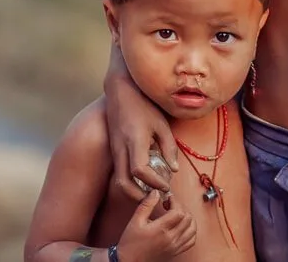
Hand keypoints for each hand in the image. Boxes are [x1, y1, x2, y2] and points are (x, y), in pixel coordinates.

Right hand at [105, 73, 177, 198]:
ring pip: (119, 180)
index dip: (153, 182)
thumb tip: (174, 170)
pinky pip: (120, 172)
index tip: (166, 186)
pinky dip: (131, 182)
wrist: (120, 91)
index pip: (139, 170)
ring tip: (152, 191)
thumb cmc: (144, 105)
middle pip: (124, 183)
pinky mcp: (114, 150)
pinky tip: (145, 179)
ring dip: (134, 191)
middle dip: (140, 196)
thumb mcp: (162, 124)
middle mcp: (121, 148)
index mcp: (135, 140)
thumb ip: (169, 147)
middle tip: (157, 197)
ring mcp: (115, 149)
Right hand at [117, 191, 196, 261]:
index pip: (178, 212)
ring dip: (188, 218)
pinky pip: (191, 241)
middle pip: (187, 219)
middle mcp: (171, 239)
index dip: (175, 201)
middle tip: (171, 205)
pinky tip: (182, 226)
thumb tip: (155, 192)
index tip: (168, 198)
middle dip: (181, 207)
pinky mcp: (176, 252)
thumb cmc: (130, 243)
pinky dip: (190, 231)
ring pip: (192, 229)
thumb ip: (146, 205)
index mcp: (161, 230)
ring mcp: (175, 246)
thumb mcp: (135, 221)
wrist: (129, 261)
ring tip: (177, 214)